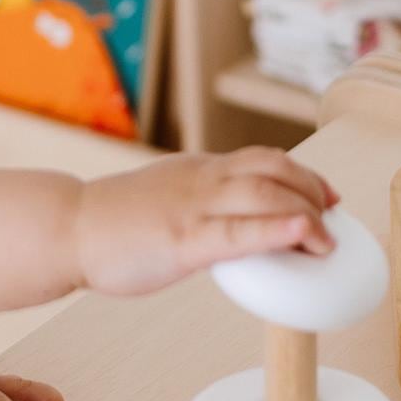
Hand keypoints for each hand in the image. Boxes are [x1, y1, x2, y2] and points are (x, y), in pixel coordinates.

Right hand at [74, 149, 338, 296]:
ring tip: (327, 239)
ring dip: (308, 212)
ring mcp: (194, 208)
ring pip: (266, 193)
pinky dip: (279, 229)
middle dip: (314, 191)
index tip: (326, 197)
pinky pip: (240, 231)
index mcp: (199, 170)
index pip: (264, 159)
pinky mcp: (184, 240)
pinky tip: (304, 234)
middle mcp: (203, 180)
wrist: (68, 228)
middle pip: (275, 169)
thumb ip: (201, 204)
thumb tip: (236, 226)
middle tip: (333, 217)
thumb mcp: (167, 198)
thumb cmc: (114, 223)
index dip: (303, 175)